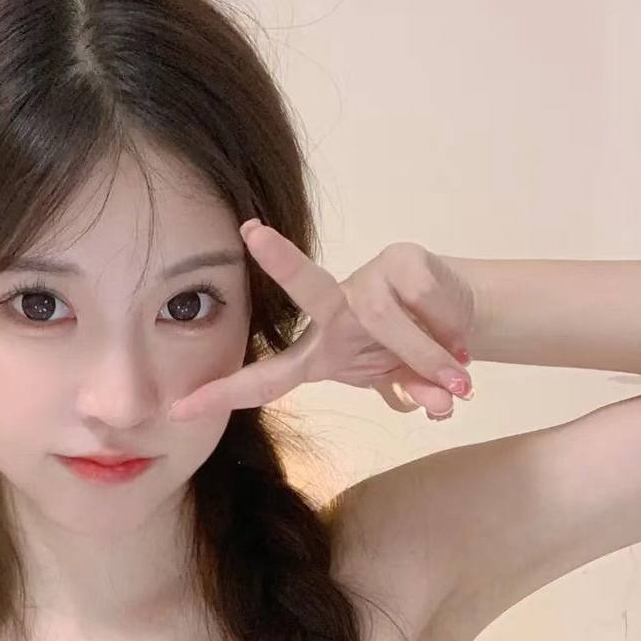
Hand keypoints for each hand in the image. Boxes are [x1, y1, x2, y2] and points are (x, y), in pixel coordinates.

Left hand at [168, 227, 475, 421]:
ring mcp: (368, 281)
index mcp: (319, 354)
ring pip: (388, 317)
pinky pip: (425, 300)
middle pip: (308, 288)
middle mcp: (335, 313)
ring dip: (427, 355)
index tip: (179, 408)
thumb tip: (440, 403)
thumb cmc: (409, 354)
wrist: (459, 319)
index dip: (225, 394)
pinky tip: (461, 339)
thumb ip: (415, 394)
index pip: (266, 378)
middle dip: (282, 261)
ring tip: (461, 383)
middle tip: (253, 232)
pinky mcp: (403, 259)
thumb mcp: (404, 386)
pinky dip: (449, 331)